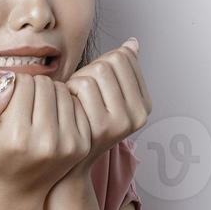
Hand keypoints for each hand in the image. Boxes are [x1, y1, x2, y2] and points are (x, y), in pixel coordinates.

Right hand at [0, 71, 91, 198]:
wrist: (17, 190)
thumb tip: (11, 79)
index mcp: (17, 136)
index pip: (23, 84)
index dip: (14, 85)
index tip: (10, 99)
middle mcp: (45, 141)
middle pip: (45, 84)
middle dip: (33, 87)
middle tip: (25, 102)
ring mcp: (67, 144)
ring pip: (62, 91)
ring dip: (50, 93)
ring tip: (38, 108)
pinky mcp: (82, 144)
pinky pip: (77, 104)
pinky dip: (65, 104)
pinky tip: (53, 116)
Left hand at [60, 37, 150, 178]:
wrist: (67, 165)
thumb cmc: (82, 124)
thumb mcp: (107, 98)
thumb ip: (121, 71)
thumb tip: (132, 44)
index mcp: (144, 104)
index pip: (124, 57)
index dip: (103, 63)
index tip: (95, 85)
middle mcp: (139, 114)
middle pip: (111, 61)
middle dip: (90, 71)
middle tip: (81, 94)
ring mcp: (123, 122)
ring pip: (97, 71)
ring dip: (78, 81)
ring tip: (74, 101)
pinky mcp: (102, 126)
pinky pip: (83, 84)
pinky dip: (69, 89)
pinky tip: (67, 106)